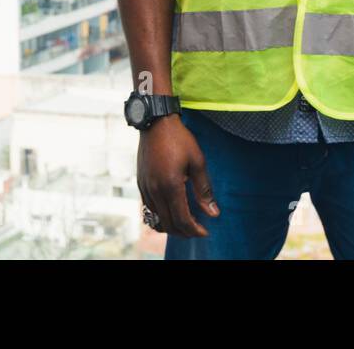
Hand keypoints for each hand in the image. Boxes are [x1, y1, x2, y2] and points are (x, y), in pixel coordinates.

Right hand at [136, 114, 218, 236]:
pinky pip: (148, 209)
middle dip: (184, 232)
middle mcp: (154, 190)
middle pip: (168, 224)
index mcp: (170, 186)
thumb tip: (213, 213)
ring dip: (171, 225)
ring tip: (186, 222)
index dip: (195, 230)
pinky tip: (171, 210)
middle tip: (197, 230)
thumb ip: (204, 190)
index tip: (205, 231)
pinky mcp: (140, 183)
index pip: (182, 219)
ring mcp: (145, 187)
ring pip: (156, 219)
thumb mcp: (198, 162)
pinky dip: (160, 216)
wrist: (155, 122)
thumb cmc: (179, 139)